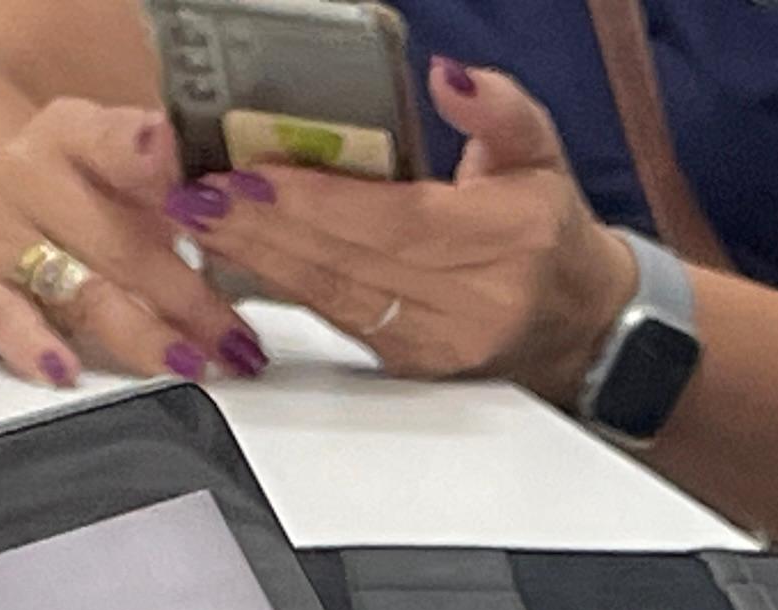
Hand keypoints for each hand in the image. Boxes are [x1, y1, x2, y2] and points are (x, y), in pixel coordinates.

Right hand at [0, 95, 266, 386]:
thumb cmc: (57, 193)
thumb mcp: (106, 167)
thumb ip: (166, 190)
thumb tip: (239, 222)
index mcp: (74, 136)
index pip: (113, 143)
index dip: (146, 158)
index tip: (181, 170)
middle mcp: (31, 177)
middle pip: (122, 242)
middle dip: (189, 298)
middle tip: (237, 339)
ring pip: (81, 289)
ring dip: (142, 334)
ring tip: (190, 362)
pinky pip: (1, 317)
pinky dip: (32, 346)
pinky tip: (62, 369)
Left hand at [176, 58, 639, 396]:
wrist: (577, 322)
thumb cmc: (546, 230)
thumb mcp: (538, 151)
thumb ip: (497, 108)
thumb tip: (447, 76)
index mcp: (505, 243)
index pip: (395, 222)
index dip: (318, 201)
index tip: (253, 174)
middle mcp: (470, 304)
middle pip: (350, 262)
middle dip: (266, 227)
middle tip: (199, 194)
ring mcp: (435, 344)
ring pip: (332, 297)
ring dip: (260, 258)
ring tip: (202, 220)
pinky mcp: (406, 365)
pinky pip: (333, 320)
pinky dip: (281, 285)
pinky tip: (239, 256)